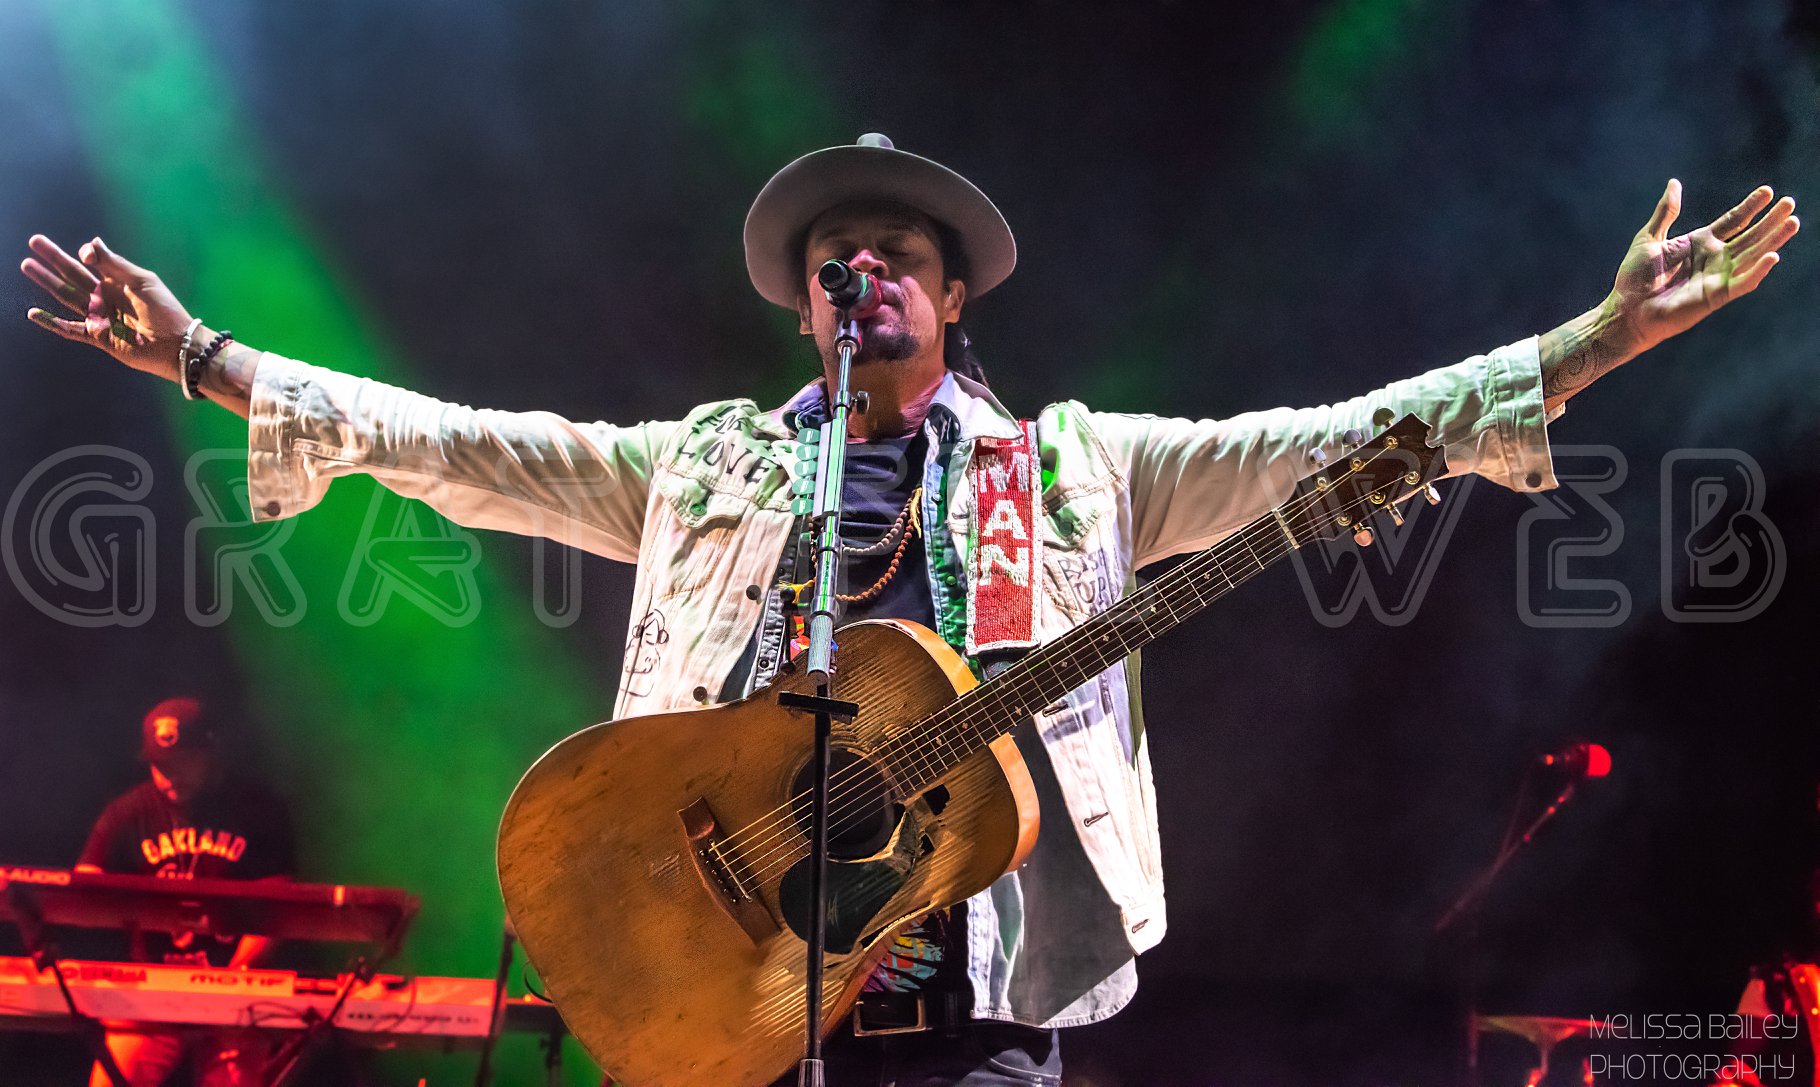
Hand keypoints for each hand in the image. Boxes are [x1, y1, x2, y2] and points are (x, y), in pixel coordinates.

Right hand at [20, 235, 195, 381]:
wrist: (175, 345)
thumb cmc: (165, 310)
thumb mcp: (142, 282)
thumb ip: (115, 264)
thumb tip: (92, 242)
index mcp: (119, 281)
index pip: (94, 262)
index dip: (86, 254)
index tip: (86, 255)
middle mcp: (106, 297)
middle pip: (74, 274)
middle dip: (54, 258)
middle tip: (34, 241)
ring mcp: (100, 316)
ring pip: (67, 295)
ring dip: (47, 281)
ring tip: (27, 265)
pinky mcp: (98, 337)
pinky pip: (70, 329)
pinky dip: (52, 323)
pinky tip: (33, 313)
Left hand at [1609, 180, 1797, 353]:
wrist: (1627, 310)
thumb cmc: (1634, 278)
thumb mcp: (1649, 238)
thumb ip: (1666, 212)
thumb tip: (1674, 183)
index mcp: (1700, 242)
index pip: (1733, 220)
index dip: (1750, 207)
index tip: (1768, 191)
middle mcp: (1714, 258)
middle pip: (1750, 236)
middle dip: (1771, 220)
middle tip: (1790, 203)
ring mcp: (1718, 277)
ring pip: (1752, 255)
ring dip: (1773, 240)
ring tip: (1792, 222)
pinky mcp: (1716, 296)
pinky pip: (1742, 283)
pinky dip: (1757, 271)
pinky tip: (1772, 256)